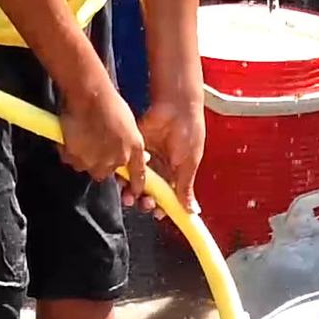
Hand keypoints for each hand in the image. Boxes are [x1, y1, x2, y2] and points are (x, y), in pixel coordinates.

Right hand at [59, 77, 147, 188]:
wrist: (89, 95)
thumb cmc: (109, 102)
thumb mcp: (130, 124)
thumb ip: (131, 144)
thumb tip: (139, 157)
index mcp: (133, 149)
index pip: (138, 174)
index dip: (136, 185)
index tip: (135, 191)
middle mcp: (117, 159)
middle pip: (106, 172)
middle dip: (100, 162)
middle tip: (94, 145)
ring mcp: (96, 161)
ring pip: (88, 167)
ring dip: (84, 157)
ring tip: (81, 136)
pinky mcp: (77, 159)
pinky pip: (72, 161)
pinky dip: (70, 152)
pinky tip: (71, 135)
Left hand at [136, 93, 205, 208]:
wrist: (176, 105)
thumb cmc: (189, 130)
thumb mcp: (190, 164)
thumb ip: (185, 188)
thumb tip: (192, 211)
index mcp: (177, 173)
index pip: (167, 196)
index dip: (162, 206)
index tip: (158, 213)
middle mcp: (161, 167)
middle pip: (149, 192)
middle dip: (145, 201)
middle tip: (144, 204)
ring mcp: (148, 158)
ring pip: (136, 181)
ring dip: (132, 191)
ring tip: (130, 196)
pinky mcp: (136, 148)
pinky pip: (127, 165)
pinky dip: (125, 173)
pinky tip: (127, 175)